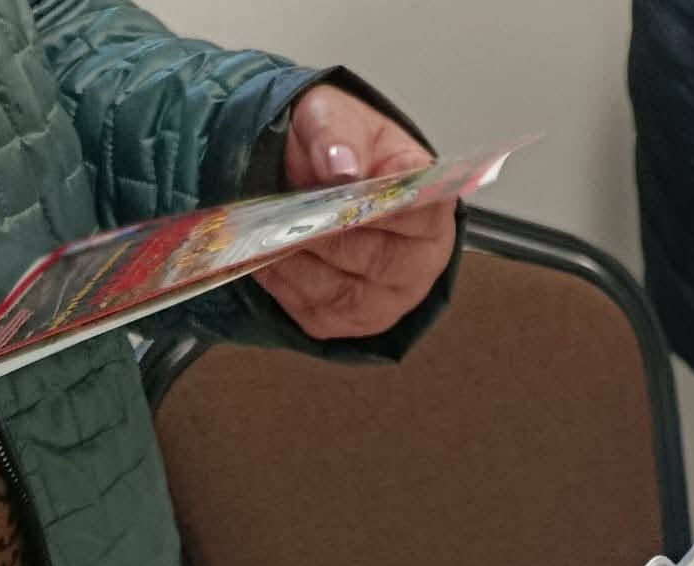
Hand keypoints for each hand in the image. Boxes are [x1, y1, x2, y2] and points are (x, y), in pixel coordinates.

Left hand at [258, 84, 455, 340]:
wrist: (319, 174)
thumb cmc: (338, 147)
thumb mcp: (333, 116)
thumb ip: (338, 133)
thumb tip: (342, 168)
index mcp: (431, 206)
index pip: (420, 213)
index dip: (383, 207)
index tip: (342, 186)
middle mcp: (422, 260)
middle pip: (374, 259)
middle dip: (321, 235)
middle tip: (279, 213)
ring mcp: (393, 298)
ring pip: (343, 294)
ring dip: (296, 264)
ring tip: (262, 233)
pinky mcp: (358, 322)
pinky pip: (320, 315)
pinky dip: (286, 287)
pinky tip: (266, 257)